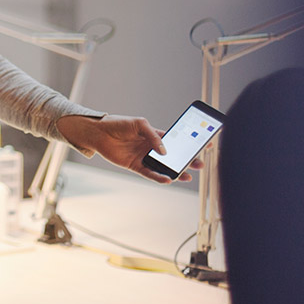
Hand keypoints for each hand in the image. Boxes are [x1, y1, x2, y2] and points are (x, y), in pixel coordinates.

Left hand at [57, 113, 203, 183]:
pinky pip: (149, 173)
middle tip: (200, 164)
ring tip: (187, 176)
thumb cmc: (119, 123)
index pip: (176, 140)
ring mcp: (144, 157)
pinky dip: (158, 177)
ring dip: (175, 172)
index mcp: (155, 135)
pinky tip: (168, 179)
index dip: (189, 143)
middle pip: (173, 156)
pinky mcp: (135, 166)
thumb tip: (165, 151)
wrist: (99, 132)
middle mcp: (151, 148)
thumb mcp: (139, 124)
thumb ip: (153, 136)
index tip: (204, 145)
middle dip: (187, 160)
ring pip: (163, 167)